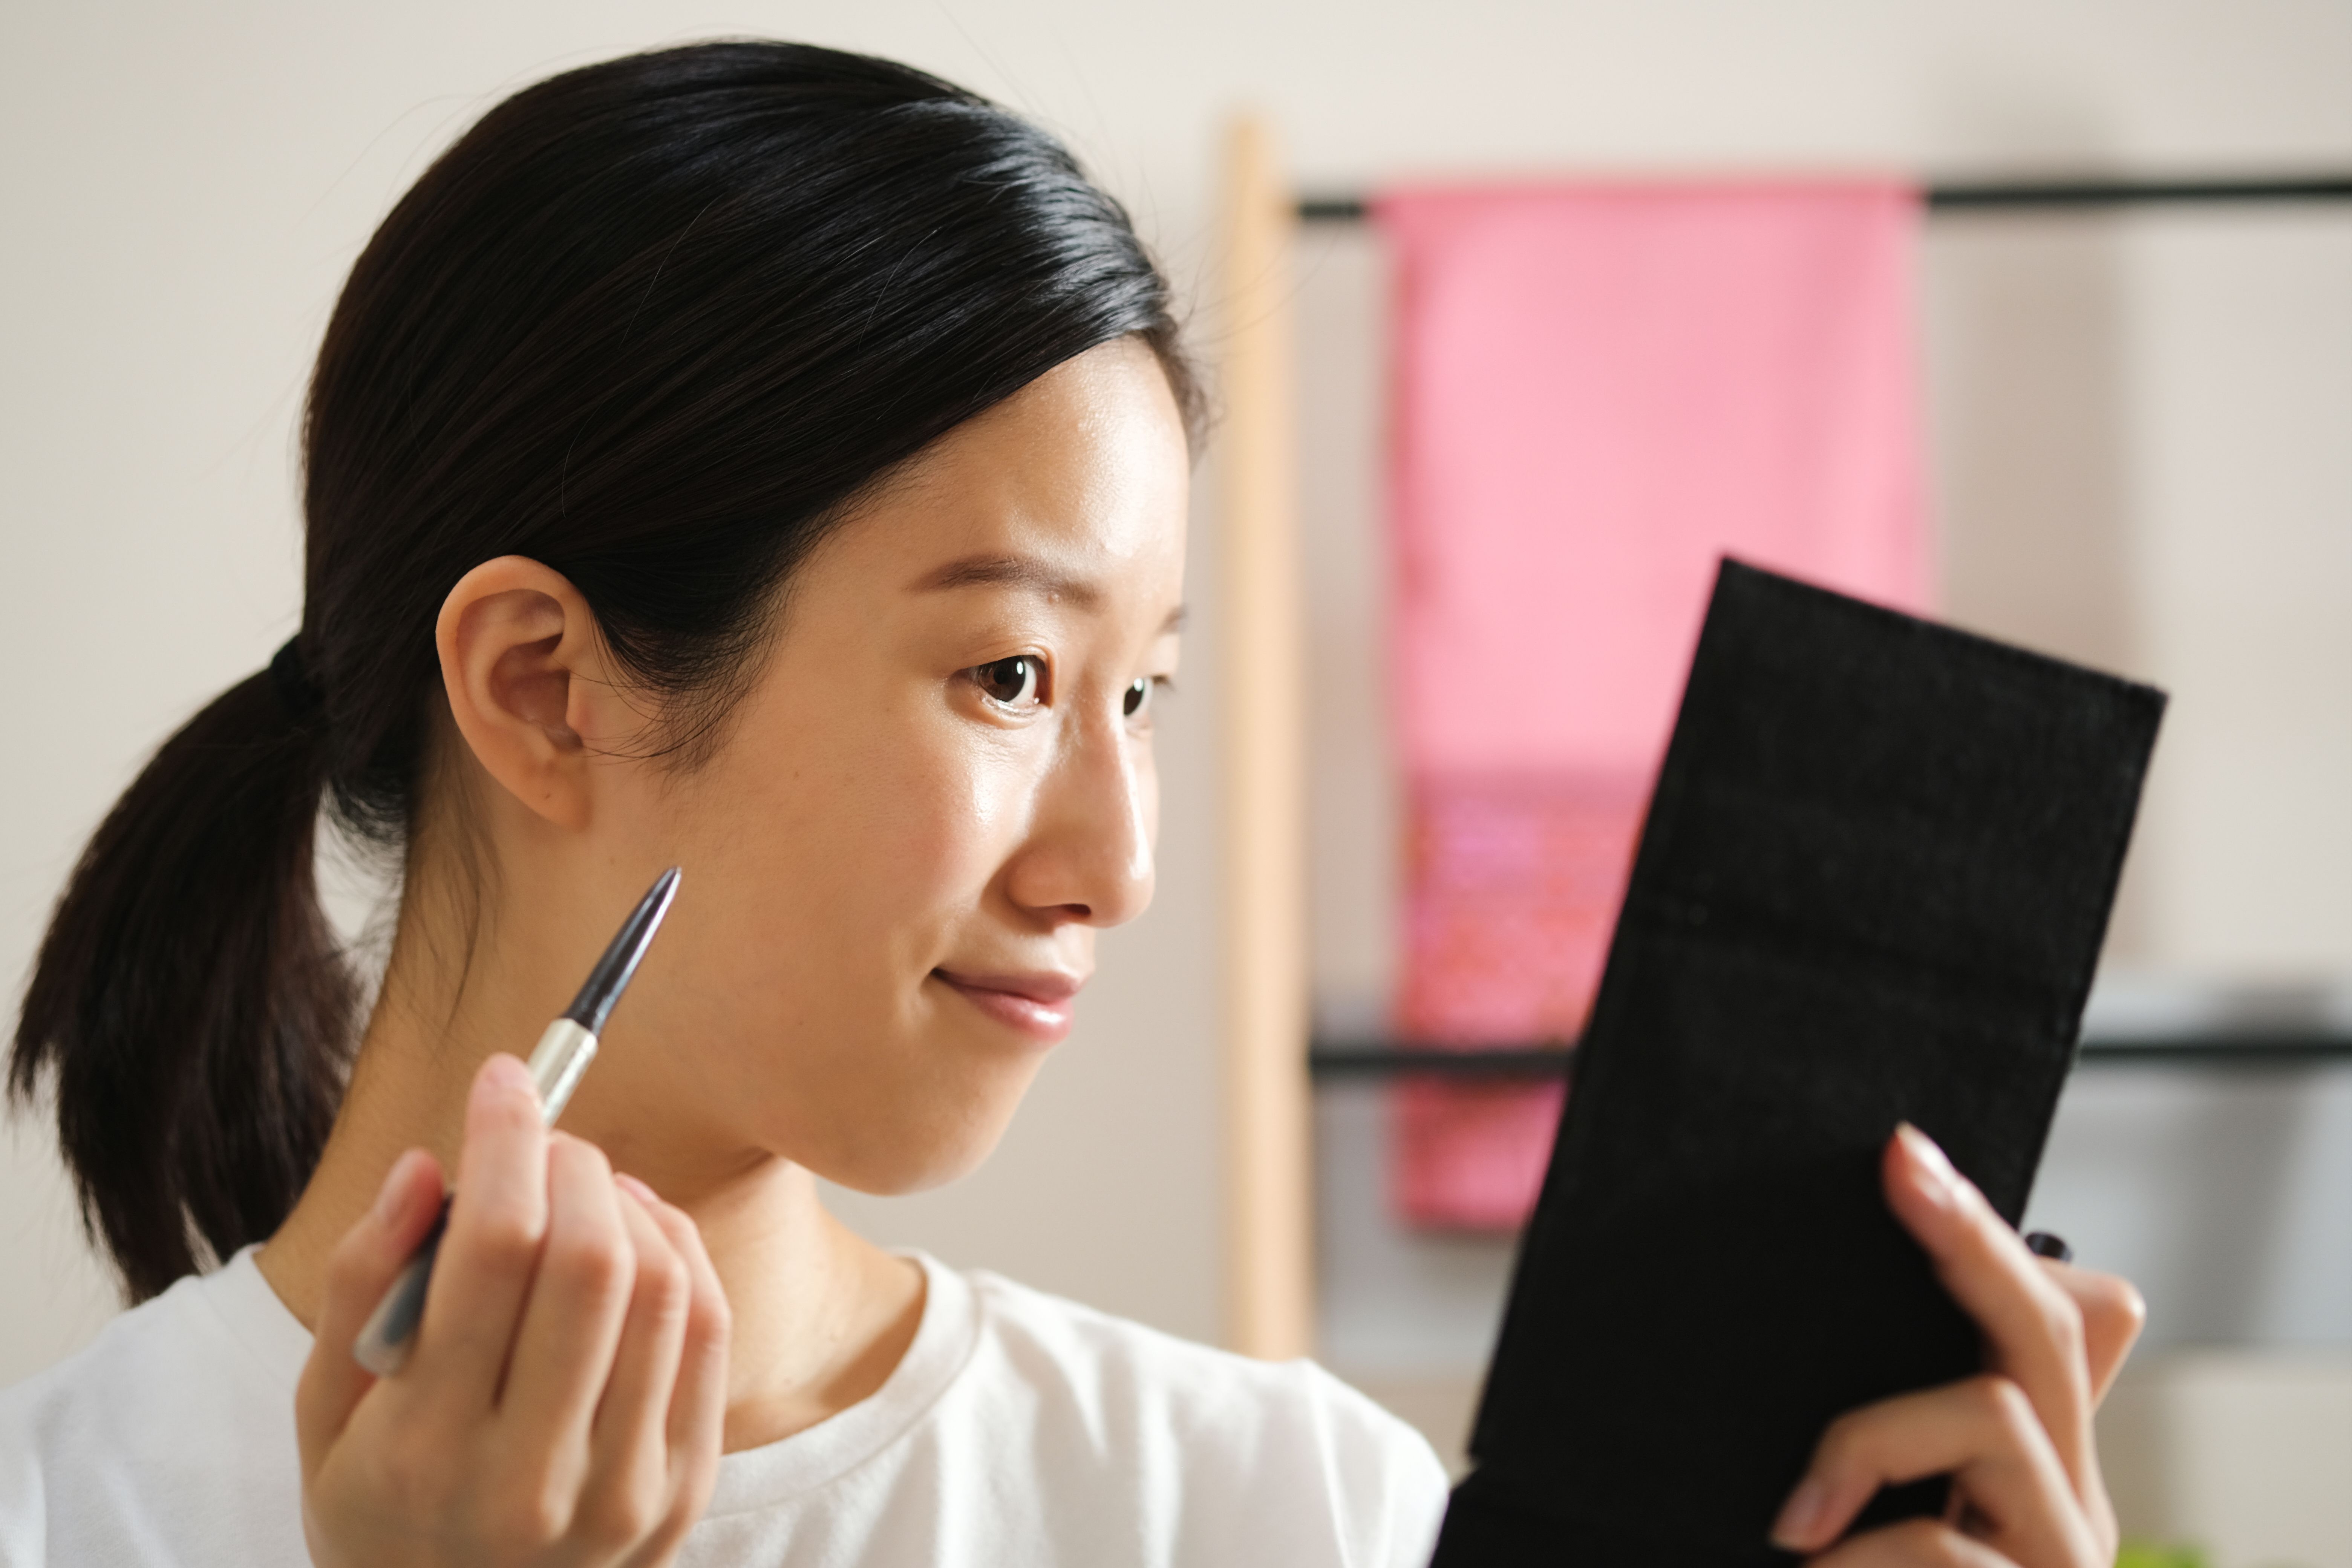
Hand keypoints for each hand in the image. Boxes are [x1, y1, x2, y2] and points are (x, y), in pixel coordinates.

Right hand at [295, 1054, 731, 1566]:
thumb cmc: (380, 1508)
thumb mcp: (324, 1412)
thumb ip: (364, 1282)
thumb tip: (426, 1164)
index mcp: (425, 1452)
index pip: (495, 1249)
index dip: (506, 1139)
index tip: (502, 1080)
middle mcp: (531, 1481)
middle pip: (592, 1260)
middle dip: (572, 1164)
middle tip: (544, 1139)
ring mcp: (622, 1493)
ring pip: (662, 1287)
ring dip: (629, 1203)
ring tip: (587, 1186)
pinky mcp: (684, 1493)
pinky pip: (706, 1332)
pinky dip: (679, 1254)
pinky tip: (638, 1233)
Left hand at [1770, 1124, 2144, 1566]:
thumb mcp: (1867, 1500)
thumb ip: (1877, 1431)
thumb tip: (1812, 1295)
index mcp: (2041, 1466)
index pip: (2065, 1316)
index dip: (1991, 1232)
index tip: (1903, 1151)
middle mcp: (2074, 1506)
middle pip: (2056, 1329)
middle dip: (1974, 1237)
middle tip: (1901, 1171)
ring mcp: (2063, 1556)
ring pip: (1995, 1415)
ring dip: (1867, 1446)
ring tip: (1790, 1525)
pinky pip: (1939, 1543)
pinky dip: (1854, 1556)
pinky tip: (1801, 1566)